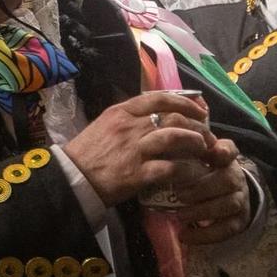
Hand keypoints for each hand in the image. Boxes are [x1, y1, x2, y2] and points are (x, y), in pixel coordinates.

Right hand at [62, 91, 219, 206]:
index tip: (199, 109)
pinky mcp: (138, 173)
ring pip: (175, 137)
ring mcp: (134, 150)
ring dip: (195, 142)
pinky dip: (186, 170)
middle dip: (197, 125)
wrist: (70, 178)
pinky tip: (192, 172)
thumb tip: (156, 115)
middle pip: (174, 118)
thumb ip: (129, 118)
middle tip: (206, 135)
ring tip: (203, 150)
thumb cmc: (87, 152)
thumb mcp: (104, 124)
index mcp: (121, 112)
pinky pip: (171, 168)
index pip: (160, 98)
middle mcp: (130, 127)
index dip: (185, 102)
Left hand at [168, 139, 253, 242]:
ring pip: (229, 204)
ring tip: (179, 215)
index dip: (224, 151)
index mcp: (223, 159)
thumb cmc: (198, 176)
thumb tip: (159, 144)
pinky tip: (184, 235)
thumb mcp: (190, 162)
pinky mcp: (238, 220)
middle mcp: (235, 177)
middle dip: (202, 188)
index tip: (214, 153)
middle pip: (228, 179)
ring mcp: (239, 199)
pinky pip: (227, 228)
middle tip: (178, 195)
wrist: (220, 196)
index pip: (229, 149)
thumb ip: (180, 153)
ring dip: (202, 211)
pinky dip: (205, 234)